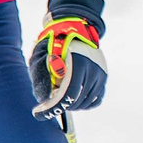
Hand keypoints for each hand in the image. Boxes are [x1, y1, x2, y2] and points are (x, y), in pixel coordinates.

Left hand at [29, 0, 107, 118]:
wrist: (76, 28)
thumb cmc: (57, 42)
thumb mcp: (44, 54)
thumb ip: (42, 75)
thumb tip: (44, 99)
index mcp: (78, 63)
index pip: (68, 94)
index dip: (53, 107)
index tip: (39, 113)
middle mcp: (93, 69)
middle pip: (77, 101)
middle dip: (61, 106)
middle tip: (48, 104)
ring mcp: (100, 74)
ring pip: (86, 102)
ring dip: (72, 105)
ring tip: (61, 95)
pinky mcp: (104, 77)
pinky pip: (96, 99)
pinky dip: (85, 103)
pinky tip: (74, 99)